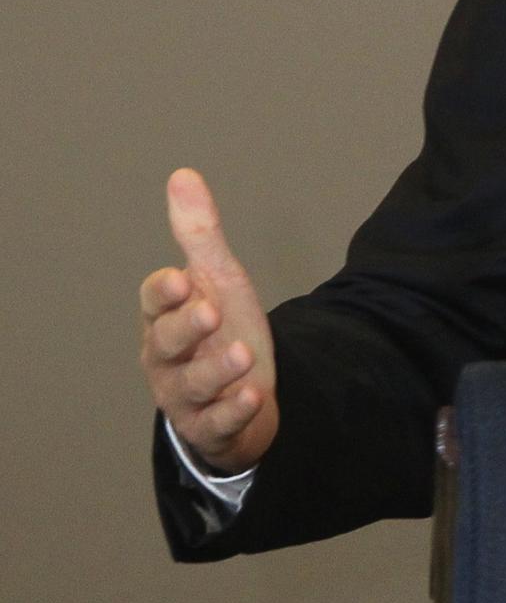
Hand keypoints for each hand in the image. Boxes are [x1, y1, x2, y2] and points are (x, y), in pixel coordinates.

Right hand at [138, 168, 278, 473]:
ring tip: (242, 354)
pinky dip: (233, 411)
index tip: (181, 279)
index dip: (164, 293)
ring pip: (193, 385)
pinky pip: (217, 423)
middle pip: (166, 343)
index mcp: (164, 318)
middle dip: (186, 328)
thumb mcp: (216, 280)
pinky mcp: (211, 427)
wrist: (240, 391)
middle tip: (209, 310)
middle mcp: (167, 358)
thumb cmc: (220, 331)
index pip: (154, 302)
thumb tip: (183, 175)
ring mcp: (186, 396)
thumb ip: (199, 235)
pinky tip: (253, 396)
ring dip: (216, 370)